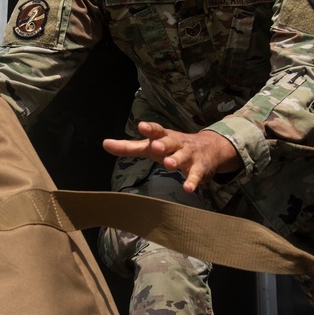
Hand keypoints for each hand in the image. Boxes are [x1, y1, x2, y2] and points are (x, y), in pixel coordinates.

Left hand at [103, 121, 240, 192]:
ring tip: (169, 163)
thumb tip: (105, 144)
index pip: (156, 130)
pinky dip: (192, 181)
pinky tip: (187, 188)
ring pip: (183, 156)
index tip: (142, 126)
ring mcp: (189, 155)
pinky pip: (196, 175)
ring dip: (176, 160)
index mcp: (163, 136)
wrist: (208, 149)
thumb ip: (129, 146)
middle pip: (170, 142)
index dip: (150, 128)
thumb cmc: (171, 147)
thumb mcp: (151, 145)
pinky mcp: (199, 169)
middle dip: (163, 144)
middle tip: (156, 146)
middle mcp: (176, 143)